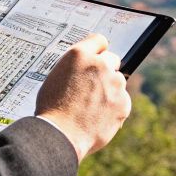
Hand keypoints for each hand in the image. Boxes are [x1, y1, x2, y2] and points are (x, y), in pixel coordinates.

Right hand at [34, 33, 131, 160]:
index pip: (98, 41)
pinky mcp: (123, 102)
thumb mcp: (55, 78)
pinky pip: (122, 101)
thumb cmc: (51, 109)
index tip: (98, 57)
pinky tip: (97, 117)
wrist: (60, 135)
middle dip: (105, 70)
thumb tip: (86, 69)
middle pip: (112, 60)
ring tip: (90, 107)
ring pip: (117, 82)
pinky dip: (114, 108)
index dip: (98, 50)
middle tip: (93, 86)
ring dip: (109, 90)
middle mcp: (100, 64)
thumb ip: (75, 68)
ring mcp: (114, 83)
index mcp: (79, 55)